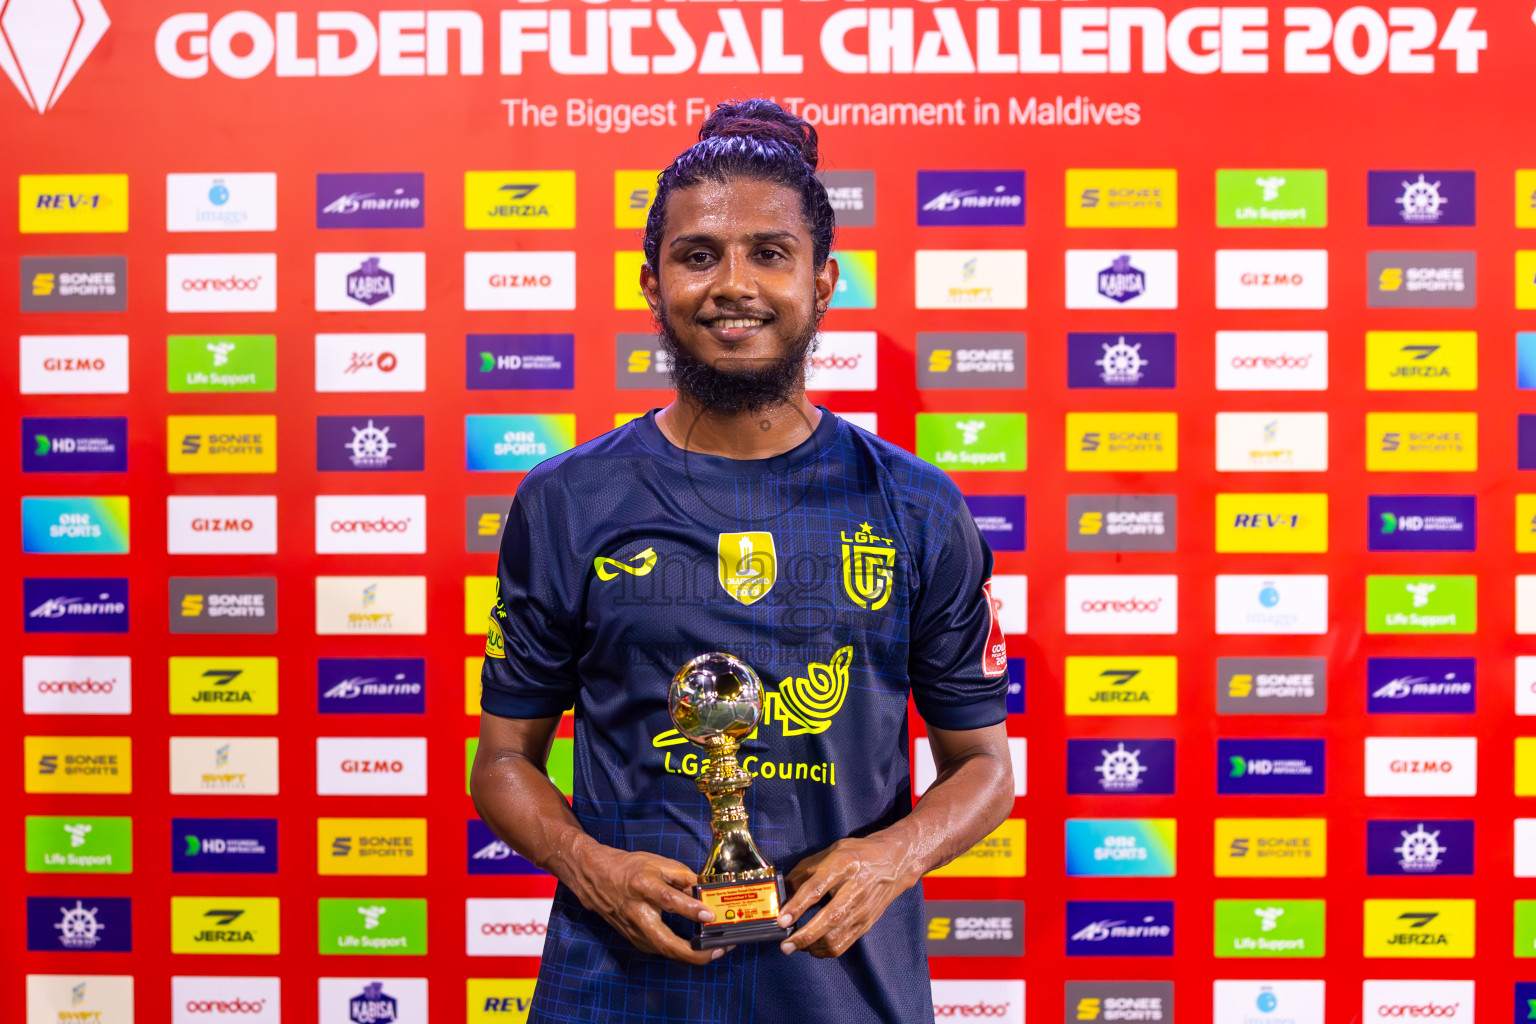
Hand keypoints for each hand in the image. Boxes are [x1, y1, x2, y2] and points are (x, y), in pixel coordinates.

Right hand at [566, 845, 728, 964]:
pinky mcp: (634, 939)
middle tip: (718, 949)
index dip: (690, 909)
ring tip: (714, 950)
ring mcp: (634, 930)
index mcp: (643, 886)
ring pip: (664, 951)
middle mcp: (637, 912)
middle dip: (694, 952)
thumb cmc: (629, 869)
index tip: (709, 914)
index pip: (667, 900)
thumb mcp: (658, 863)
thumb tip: (704, 892)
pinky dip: (679, 952)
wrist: (597, 877)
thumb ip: (684, 877)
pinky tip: (695, 949)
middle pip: (665, 942)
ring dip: (691, 955)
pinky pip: (660, 950)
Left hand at [777, 836, 916, 957]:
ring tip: (796, 945)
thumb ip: (805, 870)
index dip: (798, 905)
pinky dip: (825, 950)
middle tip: (786, 944)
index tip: (782, 919)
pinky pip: (844, 944)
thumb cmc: (858, 855)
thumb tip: (783, 891)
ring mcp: (863, 909)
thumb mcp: (830, 852)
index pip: (817, 888)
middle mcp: (855, 889)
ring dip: (813, 946)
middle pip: (829, 918)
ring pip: (837, 937)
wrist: (895, 862)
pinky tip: (813, 947)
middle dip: (805, 935)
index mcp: (843, 866)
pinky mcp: (866, 924)